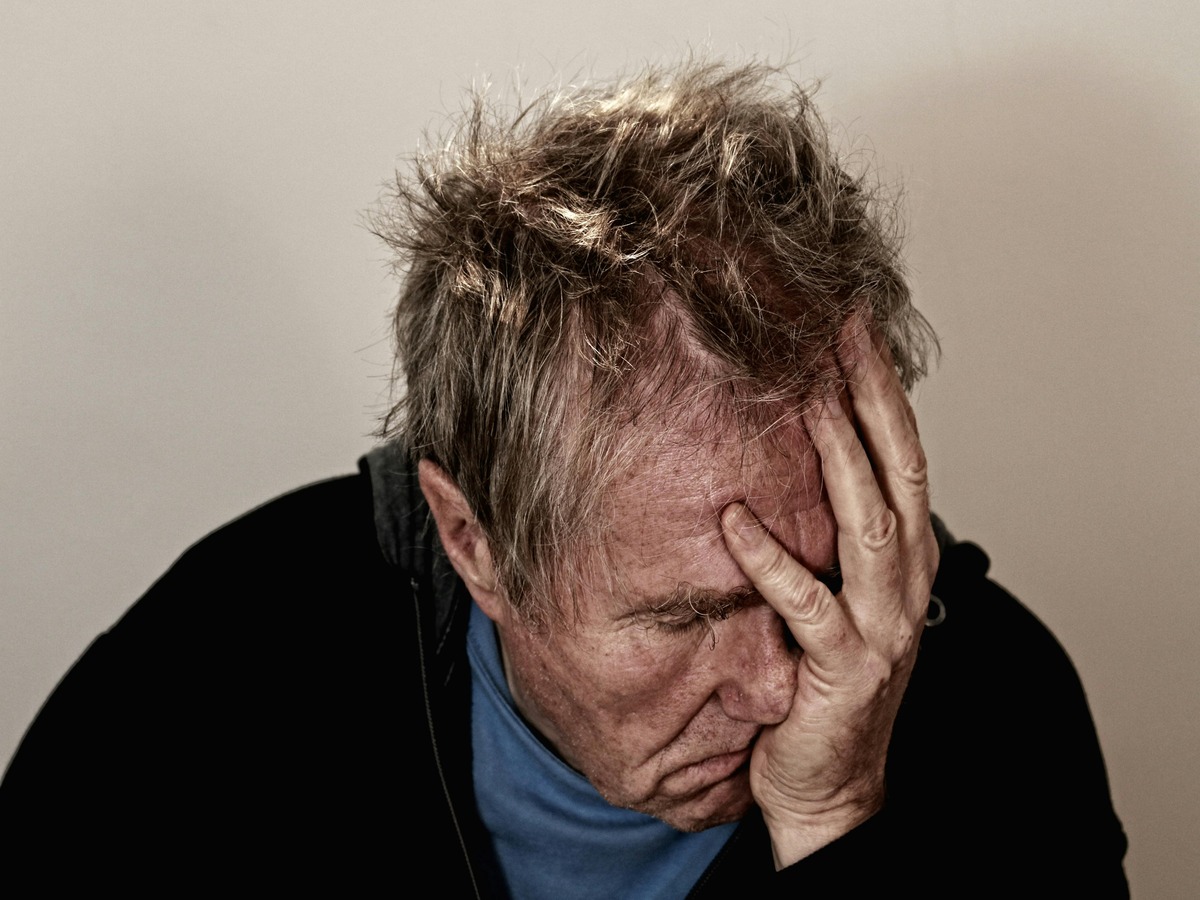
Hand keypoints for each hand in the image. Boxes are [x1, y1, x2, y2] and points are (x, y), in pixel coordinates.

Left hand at [720, 323, 938, 868]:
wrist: (831, 782)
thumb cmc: (827, 680)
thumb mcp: (841, 591)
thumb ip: (830, 529)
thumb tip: (791, 450)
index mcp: (906, 555)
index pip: (903, 452)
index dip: (881, 387)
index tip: (851, 324)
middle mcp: (906, 580)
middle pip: (898, 467)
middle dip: (871, 394)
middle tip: (837, 328)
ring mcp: (882, 623)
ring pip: (869, 522)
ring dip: (839, 455)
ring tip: (806, 396)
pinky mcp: (844, 668)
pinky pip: (806, 604)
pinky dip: (771, 560)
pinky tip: (734, 520)